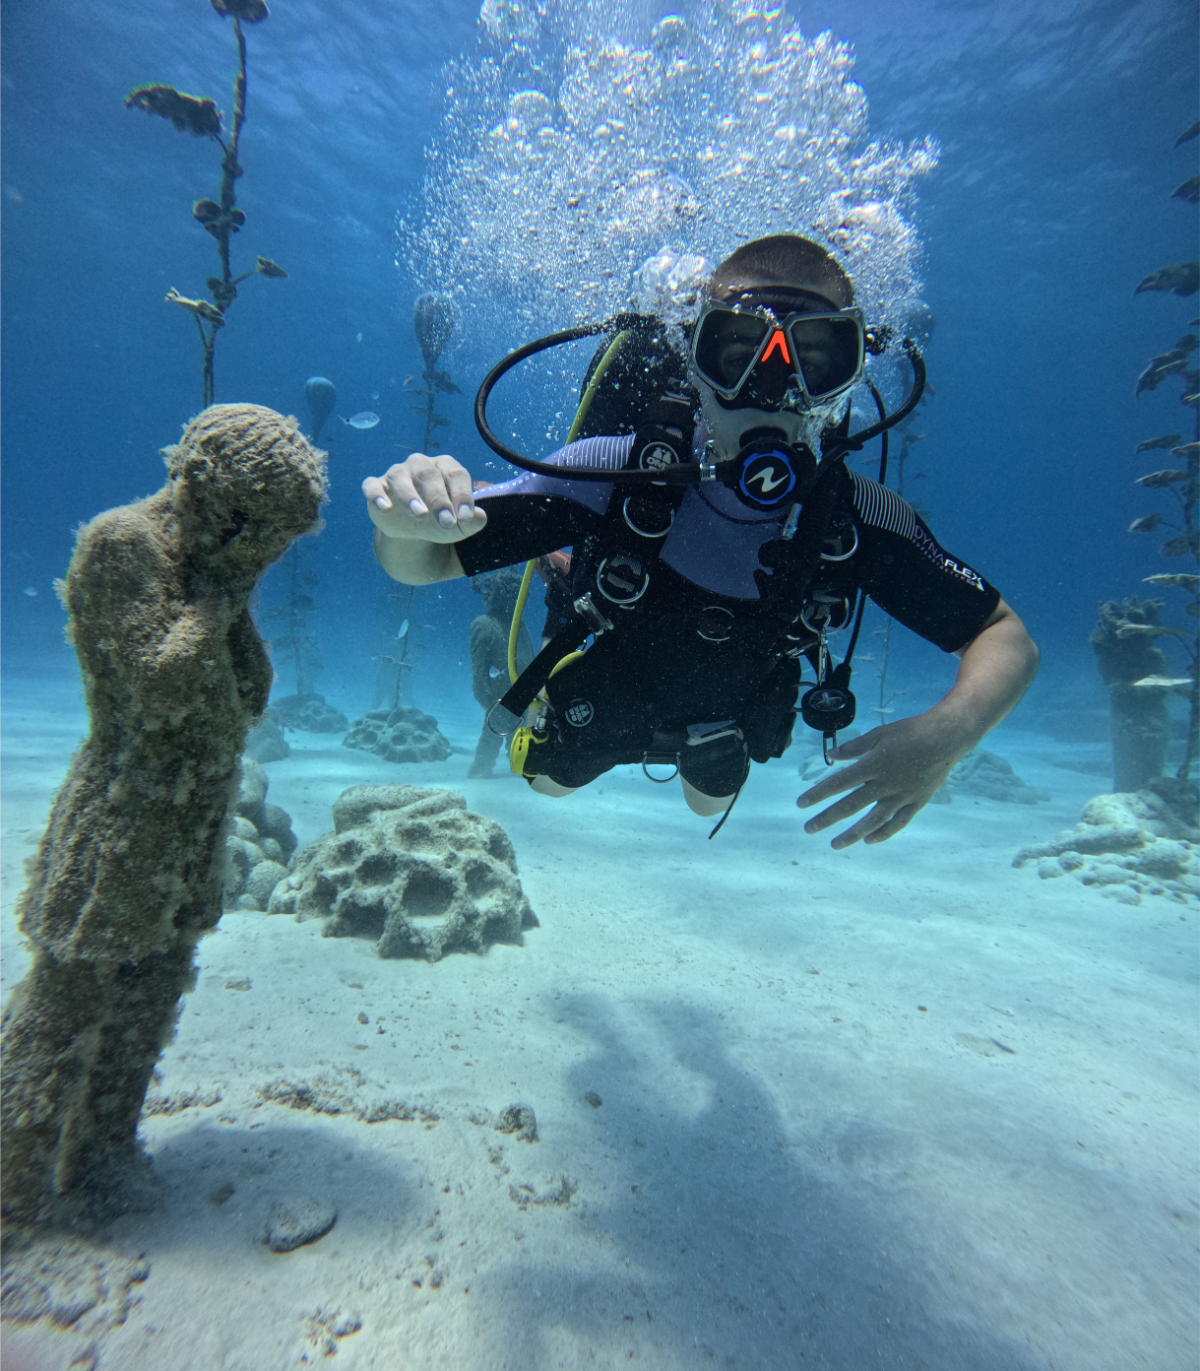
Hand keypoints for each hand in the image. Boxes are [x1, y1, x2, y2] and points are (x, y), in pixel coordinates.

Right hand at [363, 453, 486, 543]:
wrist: (411, 530)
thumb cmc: (438, 519)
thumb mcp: (457, 525)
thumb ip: (470, 522)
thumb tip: (481, 517)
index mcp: (444, 468)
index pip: (456, 474)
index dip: (462, 494)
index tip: (466, 517)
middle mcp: (420, 465)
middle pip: (429, 474)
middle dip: (439, 499)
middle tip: (446, 522)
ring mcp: (397, 474)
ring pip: (401, 478)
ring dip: (410, 495)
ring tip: (420, 514)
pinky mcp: (376, 486)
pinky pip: (373, 486)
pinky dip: (377, 496)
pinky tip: (386, 509)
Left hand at [796, 716, 965, 848]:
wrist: (947, 738)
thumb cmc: (911, 732)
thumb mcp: (880, 734)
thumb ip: (854, 747)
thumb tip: (831, 755)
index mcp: (873, 765)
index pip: (838, 783)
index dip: (818, 793)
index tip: (801, 804)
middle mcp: (885, 784)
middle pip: (850, 805)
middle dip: (827, 818)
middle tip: (809, 829)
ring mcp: (902, 796)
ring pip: (872, 821)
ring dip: (852, 834)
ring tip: (835, 844)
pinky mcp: (916, 802)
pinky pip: (898, 823)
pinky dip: (883, 833)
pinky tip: (868, 841)